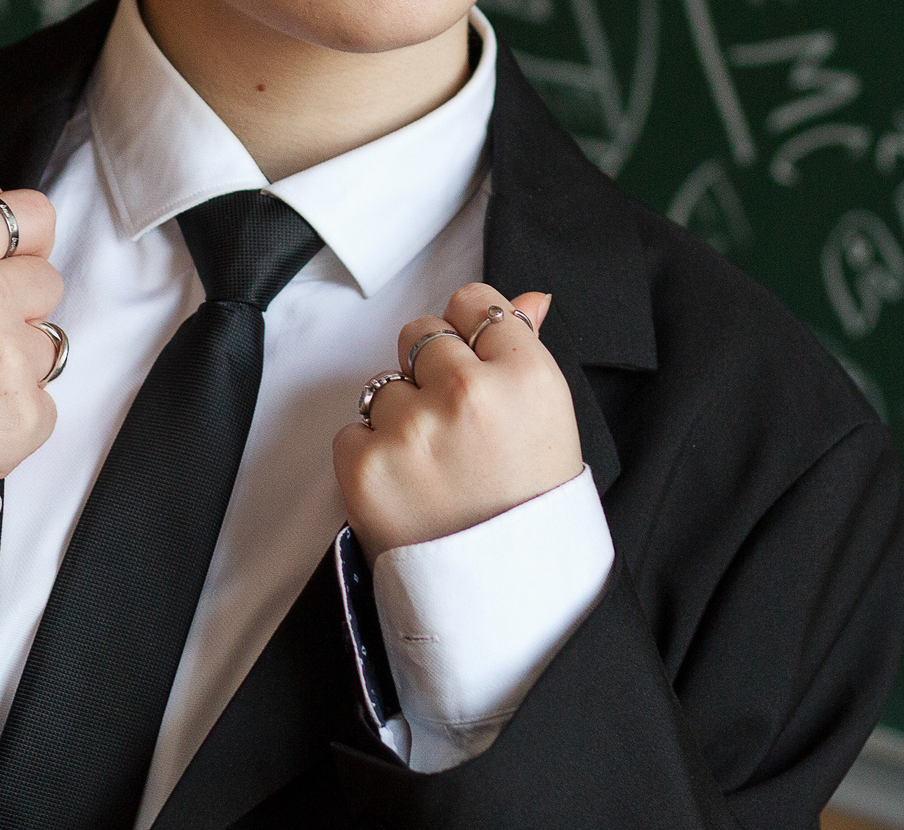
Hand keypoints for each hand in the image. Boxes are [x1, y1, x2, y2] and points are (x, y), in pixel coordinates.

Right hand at [0, 179, 63, 524]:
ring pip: (46, 347)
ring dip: (14, 364)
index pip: (32, 215)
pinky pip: (44, 405)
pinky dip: (12, 416)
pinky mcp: (25, 417)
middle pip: (47, 282)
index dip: (23, 245)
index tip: (8, 266)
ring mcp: (8, 359)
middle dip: (18, 307)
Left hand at [332, 283, 576, 558]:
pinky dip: (371, 457)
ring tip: (436, 468)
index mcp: (527, 377)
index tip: (473, 365)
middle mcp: (469, 393)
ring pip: (385, 384)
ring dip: (401, 418)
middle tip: (456, 428)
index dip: (470, 334)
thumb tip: (528, 299)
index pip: (474, 302)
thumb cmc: (531, 512)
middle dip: (431, 371)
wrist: (507, 604)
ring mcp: (414, 428)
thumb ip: (527, 351)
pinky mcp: (367, 464)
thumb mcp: (551, 425)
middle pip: (423, 334)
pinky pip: (353, 431)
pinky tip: (409, 489)